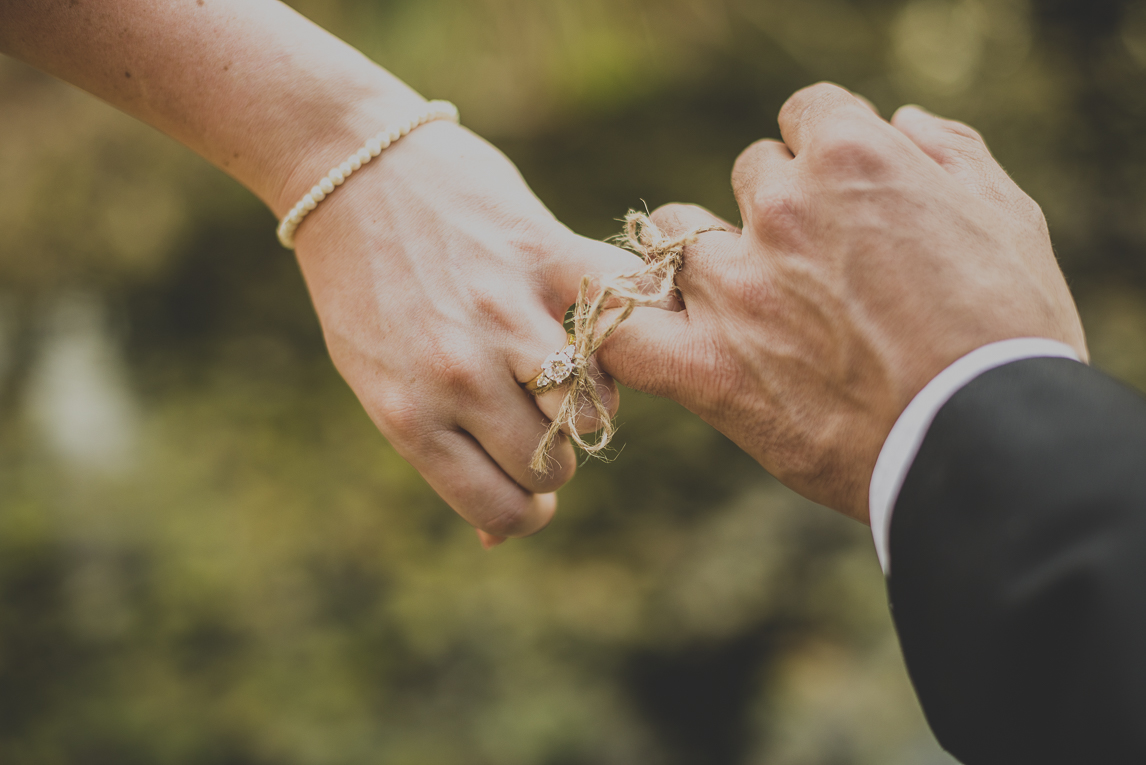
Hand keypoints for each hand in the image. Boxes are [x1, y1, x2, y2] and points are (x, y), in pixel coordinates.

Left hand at [291, 119, 641, 542]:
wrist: (348, 167)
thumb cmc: (362, 286)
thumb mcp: (375, 382)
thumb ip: (439, 453)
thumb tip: (497, 541)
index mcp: (410, 415)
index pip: (502, 512)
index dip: (522, 511)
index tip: (523, 488)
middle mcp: (459, 373)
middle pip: (551, 467)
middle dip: (548, 458)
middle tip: (532, 422)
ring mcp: (507, 313)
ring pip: (593, 411)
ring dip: (585, 403)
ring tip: (559, 372)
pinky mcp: (546, 254)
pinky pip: (621, 318)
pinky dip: (625, 328)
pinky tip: (601, 324)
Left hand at [598, 83, 1086, 521]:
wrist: (986, 443)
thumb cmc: (1008, 333)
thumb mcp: (1007, 214)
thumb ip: (945, 152)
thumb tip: (900, 123)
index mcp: (850, 159)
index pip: (806, 116)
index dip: (829, 154)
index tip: (848, 195)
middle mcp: (780, 211)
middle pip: (751, 177)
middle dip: (779, 209)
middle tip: (818, 268)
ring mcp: (734, 290)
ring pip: (672, 236)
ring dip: (698, 256)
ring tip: (738, 300)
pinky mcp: (707, 368)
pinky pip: (619, 332)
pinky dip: (610, 324)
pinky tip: (626, 326)